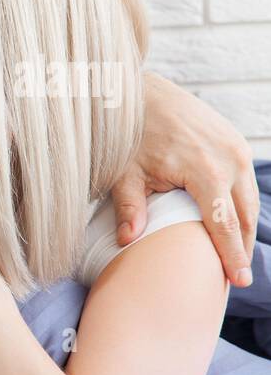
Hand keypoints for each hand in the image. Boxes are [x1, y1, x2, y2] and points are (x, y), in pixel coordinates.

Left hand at [115, 73, 258, 286]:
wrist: (142, 93)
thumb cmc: (129, 135)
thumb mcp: (124, 173)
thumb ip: (129, 207)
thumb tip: (127, 240)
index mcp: (206, 170)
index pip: (224, 224)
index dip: (230, 255)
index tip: (236, 281)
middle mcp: (230, 159)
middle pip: (245, 216)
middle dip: (242, 249)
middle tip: (236, 280)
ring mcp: (236, 149)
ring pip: (250, 201)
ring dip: (245, 230)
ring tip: (235, 259)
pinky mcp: (235, 143)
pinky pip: (245, 183)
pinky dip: (241, 207)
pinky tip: (232, 226)